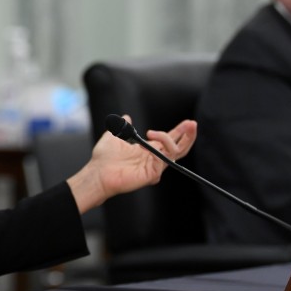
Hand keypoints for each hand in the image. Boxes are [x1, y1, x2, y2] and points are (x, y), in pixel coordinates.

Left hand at [67, 115, 196, 212]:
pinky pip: (164, 158)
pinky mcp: (153, 173)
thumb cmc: (104, 158)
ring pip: (175, 152)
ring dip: (175, 138)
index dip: (179, 132)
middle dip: (188, 136)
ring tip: (161, 131)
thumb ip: (123, 126)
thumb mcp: (114, 135)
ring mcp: (154, 167)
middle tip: (192, 124)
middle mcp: (153, 158)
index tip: (188, 123)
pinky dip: (162, 145)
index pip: (168, 141)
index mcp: (147, 150)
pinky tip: (151, 138)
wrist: (97, 172)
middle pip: (179, 148)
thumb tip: (126, 117)